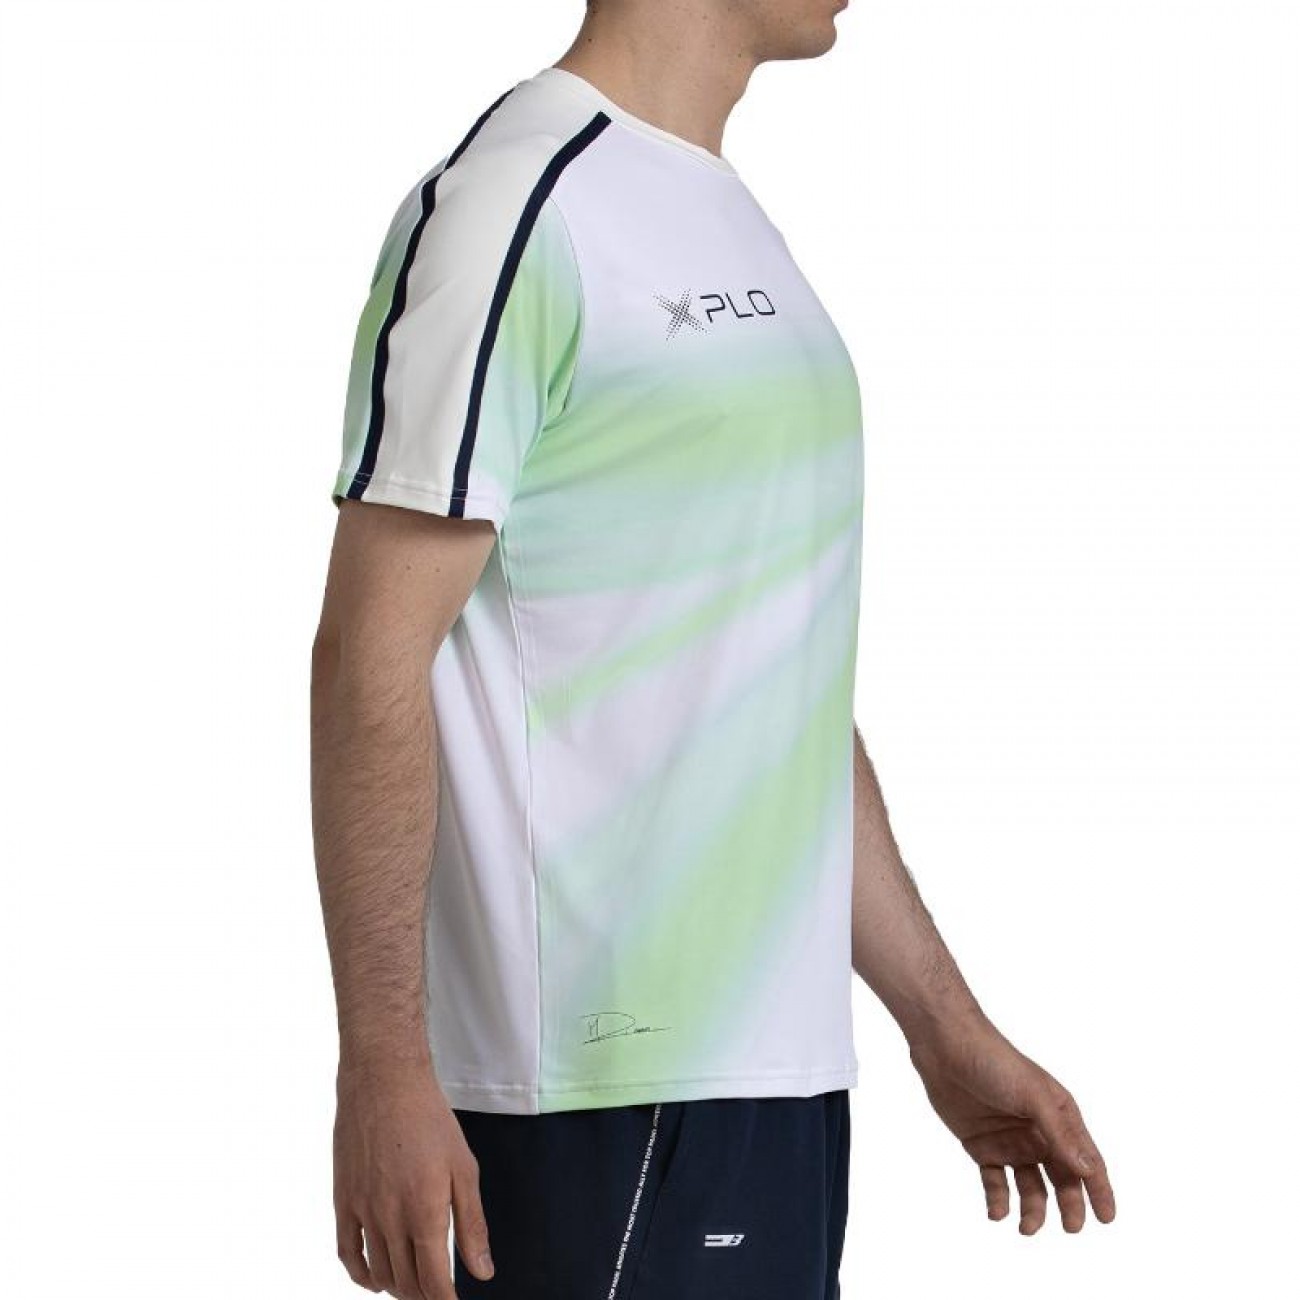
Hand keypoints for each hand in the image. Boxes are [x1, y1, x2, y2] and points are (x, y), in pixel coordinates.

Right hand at [332, 1058, 493, 1297]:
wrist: (384, 1083)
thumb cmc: (430, 1120)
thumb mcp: (464, 1168)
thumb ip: (473, 1224)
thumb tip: (482, 1271)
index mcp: (425, 1211)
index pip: (434, 1280)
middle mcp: (390, 1218)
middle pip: (406, 1280)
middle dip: (424, 1294)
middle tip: (438, 1290)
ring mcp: (363, 1211)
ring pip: (378, 1272)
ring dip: (397, 1287)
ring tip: (414, 1285)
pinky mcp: (343, 1201)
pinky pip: (347, 1253)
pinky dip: (361, 1275)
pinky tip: (375, 1279)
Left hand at [907, 1012, 1116, 1233]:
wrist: (946, 1046)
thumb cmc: (995, 1061)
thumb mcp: (1032, 1095)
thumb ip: (1060, 1133)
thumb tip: (1088, 1170)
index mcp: (1059, 1116)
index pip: (1086, 1159)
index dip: (1099, 1189)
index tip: (1107, 1219)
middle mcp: (1039, 1132)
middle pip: (1061, 1178)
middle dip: (1068, 1205)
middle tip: (1070, 1229)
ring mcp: (1010, 1140)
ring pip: (1029, 1186)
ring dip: (1032, 1210)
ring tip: (1026, 1229)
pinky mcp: (981, 1146)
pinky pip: (995, 1182)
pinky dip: (998, 1201)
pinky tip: (997, 1213)